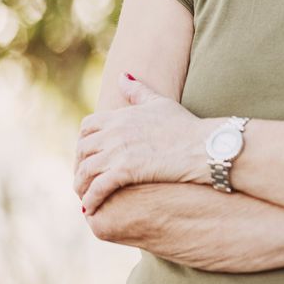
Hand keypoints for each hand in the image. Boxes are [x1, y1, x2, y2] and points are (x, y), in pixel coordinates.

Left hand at [73, 74, 209, 214]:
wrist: (204, 145)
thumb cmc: (187, 125)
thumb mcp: (161, 102)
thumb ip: (138, 91)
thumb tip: (122, 75)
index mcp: (120, 116)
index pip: (87, 127)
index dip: (83, 143)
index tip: (88, 156)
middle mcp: (114, 132)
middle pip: (82, 151)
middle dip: (79, 166)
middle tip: (84, 180)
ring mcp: (119, 151)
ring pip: (85, 171)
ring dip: (81, 186)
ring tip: (85, 198)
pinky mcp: (126, 170)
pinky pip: (97, 188)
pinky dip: (91, 199)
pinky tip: (92, 208)